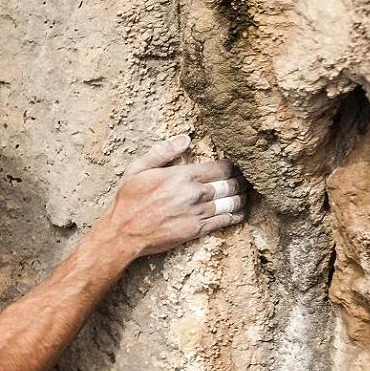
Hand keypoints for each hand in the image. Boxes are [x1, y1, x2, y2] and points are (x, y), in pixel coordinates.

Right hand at [101, 134, 247, 258]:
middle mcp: (194, 192)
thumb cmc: (128, 200)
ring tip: (245, 195)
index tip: (236, 167)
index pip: (221, 168)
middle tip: (246, 180)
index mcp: (182, 175)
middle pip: (231, 184)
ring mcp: (197, 212)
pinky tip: (240, 212)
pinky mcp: (197, 229)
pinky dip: (237, 216)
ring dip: (242, 198)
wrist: (123, 232)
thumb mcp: (138, 169)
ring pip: (232, 202)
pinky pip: (226, 220)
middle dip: (241, 182)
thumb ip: (162, 152)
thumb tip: (185, 138)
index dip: (233, 167)